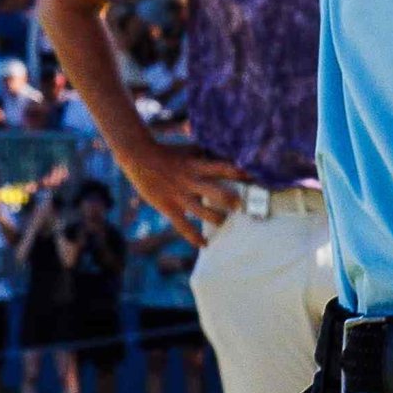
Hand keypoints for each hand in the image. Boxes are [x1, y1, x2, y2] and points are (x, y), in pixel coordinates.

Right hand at [116, 139, 242, 241]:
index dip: (239, 173)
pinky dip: (194, 236)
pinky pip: (183, 226)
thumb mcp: (187, 148)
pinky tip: (204, 244)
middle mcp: (191, 180)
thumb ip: (205, 152)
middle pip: (216, 191)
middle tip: (241, 205)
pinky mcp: (168, 207)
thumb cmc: (166, 151)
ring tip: (223, 221)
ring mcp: (179, 195)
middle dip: (231, 199)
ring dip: (216, 218)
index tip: (254, 178)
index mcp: (196, 164)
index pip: (222, 167)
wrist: (138, 155)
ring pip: (202, 211)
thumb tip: (222, 149)